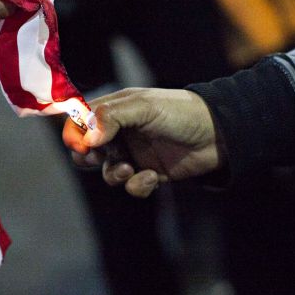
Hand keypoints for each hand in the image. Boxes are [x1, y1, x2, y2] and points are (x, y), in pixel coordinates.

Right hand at [63, 88, 222, 196]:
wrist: (219, 135)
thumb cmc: (180, 112)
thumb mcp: (144, 107)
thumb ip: (112, 117)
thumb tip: (88, 138)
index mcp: (115, 110)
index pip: (82, 119)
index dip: (75, 131)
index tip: (79, 143)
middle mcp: (121, 132)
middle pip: (87, 149)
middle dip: (85, 156)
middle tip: (93, 157)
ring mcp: (135, 154)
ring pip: (107, 171)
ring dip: (114, 174)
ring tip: (129, 169)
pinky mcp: (150, 174)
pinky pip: (132, 187)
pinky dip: (138, 185)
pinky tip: (152, 178)